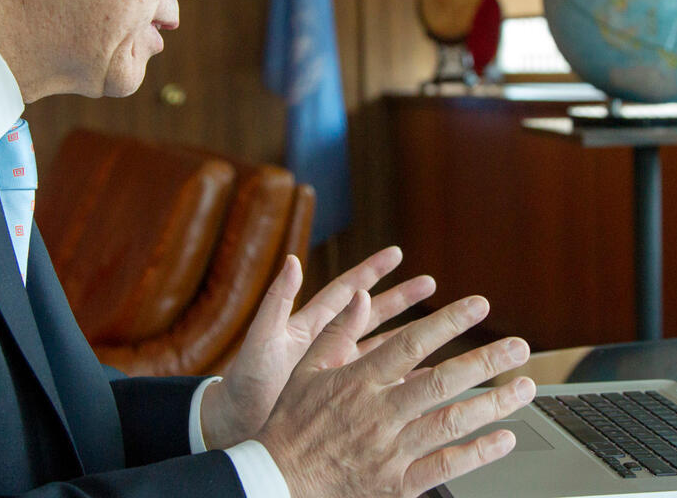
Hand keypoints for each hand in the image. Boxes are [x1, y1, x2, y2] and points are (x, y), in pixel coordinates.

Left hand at [201, 247, 435, 448]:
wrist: (236, 424)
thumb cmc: (244, 379)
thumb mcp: (262, 337)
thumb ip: (277, 300)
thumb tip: (291, 260)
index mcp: (311, 324)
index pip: (348, 291)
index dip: (372, 271)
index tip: (397, 253)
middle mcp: (329, 344)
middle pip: (373, 314)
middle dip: (401, 297)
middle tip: (430, 283)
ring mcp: (338, 370)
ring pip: (383, 347)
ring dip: (409, 335)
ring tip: (439, 325)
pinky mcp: (342, 395)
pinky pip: (380, 383)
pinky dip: (403, 377)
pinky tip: (427, 376)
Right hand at [257, 290, 535, 497]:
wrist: (277, 484)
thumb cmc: (291, 425)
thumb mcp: (307, 371)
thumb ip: (338, 332)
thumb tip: (362, 295)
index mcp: (358, 382)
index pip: (413, 344)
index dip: (449, 322)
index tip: (479, 305)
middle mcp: (379, 414)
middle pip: (442, 381)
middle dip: (485, 361)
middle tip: (519, 346)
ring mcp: (390, 451)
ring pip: (451, 423)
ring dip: (493, 404)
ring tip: (525, 387)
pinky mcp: (397, 484)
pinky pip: (445, 467)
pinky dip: (479, 453)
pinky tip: (505, 438)